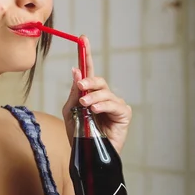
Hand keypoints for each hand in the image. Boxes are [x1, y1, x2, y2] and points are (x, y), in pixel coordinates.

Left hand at [62, 35, 131, 153]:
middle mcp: (103, 97)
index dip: (87, 55)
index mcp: (90, 94)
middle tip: (80, 84)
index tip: (83, 38)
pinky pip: (115, 105)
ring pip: (105, 92)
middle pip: (98, 80)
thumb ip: (74, 93)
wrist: (86, 156)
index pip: (89, 71)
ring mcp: (114, 105)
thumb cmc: (79, 135)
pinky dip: (104, 106)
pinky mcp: (123, 115)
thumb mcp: (70, 112)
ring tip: (85, 105)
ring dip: (93, 97)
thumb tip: (76, 71)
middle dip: (89, 80)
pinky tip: (95, 110)